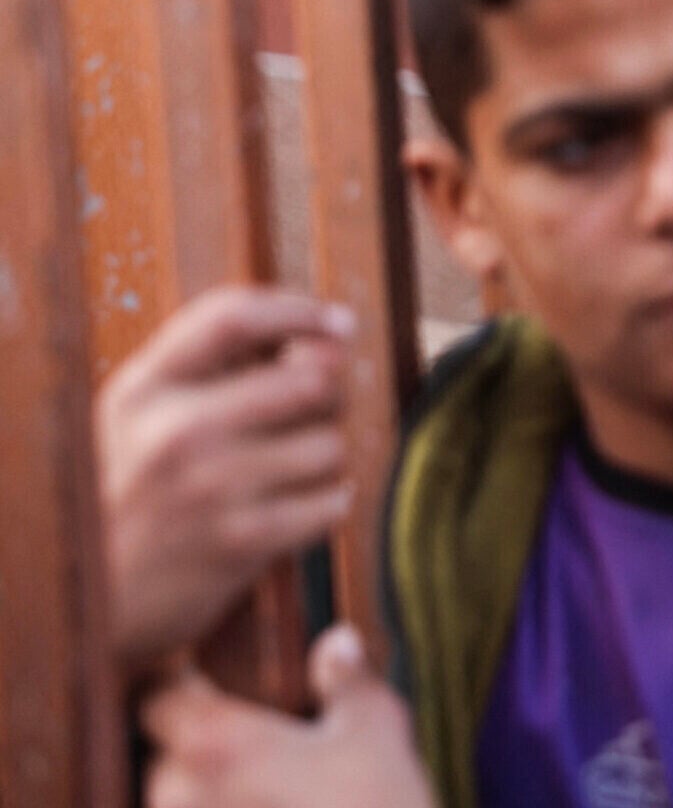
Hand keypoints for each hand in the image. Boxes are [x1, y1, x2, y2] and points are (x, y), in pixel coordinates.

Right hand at [98, 287, 355, 673]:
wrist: (97, 598)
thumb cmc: (137, 490)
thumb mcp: (143, 414)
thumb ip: (214, 366)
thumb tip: (326, 338)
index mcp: (144, 388)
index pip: (233, 317)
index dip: (300, 310)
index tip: (341, 321)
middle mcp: (175, 431)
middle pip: (312, 378)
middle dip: (329, 396)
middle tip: (311, 415)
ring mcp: (210, 487)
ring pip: (330, 444)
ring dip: (326, 458)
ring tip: (287, 473)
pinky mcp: (241, 542)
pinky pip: (333, 500)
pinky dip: (327, 503)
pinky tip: (294, 508)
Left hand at [142, 624, 433, 807]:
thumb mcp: (377, 731)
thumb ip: (348, 680)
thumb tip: (337, 640)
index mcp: (214, 744)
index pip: (157, 697)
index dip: (182, 688)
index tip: (213, 686)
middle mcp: (179, 798)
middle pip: (166, 760)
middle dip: (206, 754)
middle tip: (266, 754)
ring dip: (215, 802)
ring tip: (275, 799)